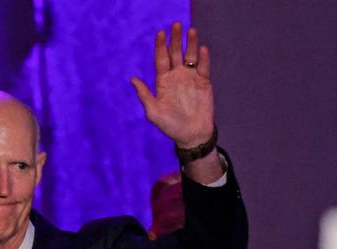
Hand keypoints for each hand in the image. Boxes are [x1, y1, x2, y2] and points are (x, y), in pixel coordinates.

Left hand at [130, 23, 214, 147]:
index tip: (160, 33)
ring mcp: (191, 78)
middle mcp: (176, 76)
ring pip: (190, 56)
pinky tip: (201, 50)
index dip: (161, 46)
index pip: (161, 59)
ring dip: (190, 44)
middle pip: (175, 53)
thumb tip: (132, 78)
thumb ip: (144, 95)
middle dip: (175, 39)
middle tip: (176, 25)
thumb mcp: (153, 112)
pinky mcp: (204, 83)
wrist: (191, 135)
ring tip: (191, 30)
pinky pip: (203, 68)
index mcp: (163, 81)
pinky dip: (203, 59)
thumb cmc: (170, 126)